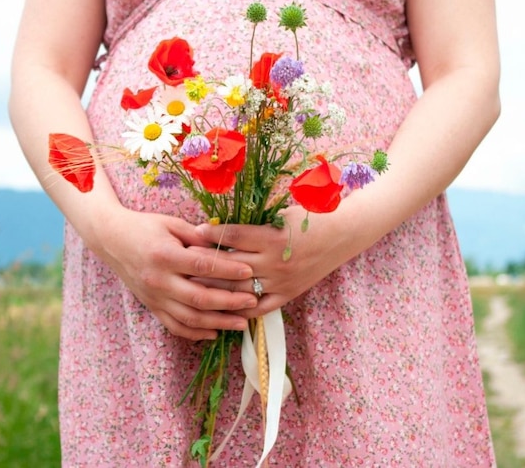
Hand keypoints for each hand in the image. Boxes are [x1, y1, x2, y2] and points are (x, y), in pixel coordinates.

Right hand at [83, 207, 259, 340]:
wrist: (111, 239)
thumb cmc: (145, 227)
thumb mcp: (172, 224)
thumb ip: (198, 237)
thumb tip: (227, 246)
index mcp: (164, 255)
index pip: (202, 266)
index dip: (227, 270)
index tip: (249, 271)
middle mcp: (158, 280)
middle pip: (199, 297)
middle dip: (229, 302)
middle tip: (252, 300)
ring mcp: (153, 297)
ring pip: (189, 318)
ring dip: (218, 322)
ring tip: (242, 322)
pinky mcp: (151, 306)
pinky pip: (174, 326)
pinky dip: (195, 333)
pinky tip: (215, 332)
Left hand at [191, 206, 361, 316]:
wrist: (342, 235)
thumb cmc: (310, 218)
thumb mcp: (281, 215)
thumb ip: (253, 223)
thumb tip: (219, 228)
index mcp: (272, 238)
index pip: (234, 237)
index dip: (212, 234)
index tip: (193, 231)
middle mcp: (274, 263)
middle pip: (230, 267)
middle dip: (204, 263)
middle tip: (182, 260)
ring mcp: (280, 282)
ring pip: (239, 290)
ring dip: (214, 287)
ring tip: (192, 284)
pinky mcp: (287, 295)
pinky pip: (257, 308)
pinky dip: (237, 309)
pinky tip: (218, 307)